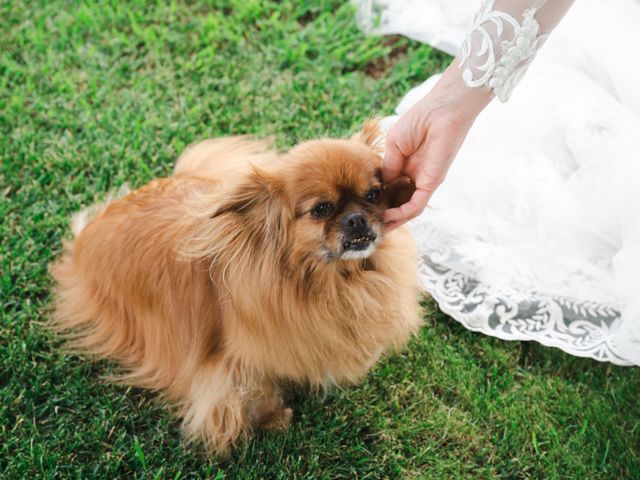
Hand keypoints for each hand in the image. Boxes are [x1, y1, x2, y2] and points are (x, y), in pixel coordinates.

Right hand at [383, 61, 492, 230]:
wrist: (441, 112)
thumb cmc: (419, 120)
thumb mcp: (394, 145)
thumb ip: (387, 166)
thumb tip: (379, 187)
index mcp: (406, 164)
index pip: (391, 188)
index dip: (379, 199)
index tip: (365, 207)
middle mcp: (416, 175)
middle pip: (399, 201)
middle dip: (386, 215)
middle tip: (371, 226)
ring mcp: (424, 181)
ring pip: (408, 208)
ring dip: (394, 220)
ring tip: (378, 228)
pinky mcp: (432, 183)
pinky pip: (417, 205)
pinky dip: (402, 213)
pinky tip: (388, 217)